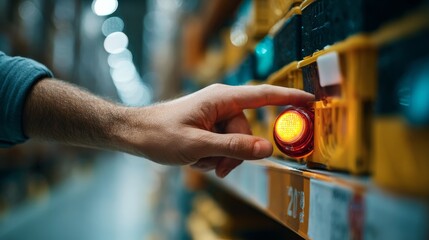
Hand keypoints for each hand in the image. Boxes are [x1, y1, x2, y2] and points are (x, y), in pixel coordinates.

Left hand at [121, 84, 313, 177]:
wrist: (136, 133)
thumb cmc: (160, 133)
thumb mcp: (198, 145)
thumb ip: (234, 147)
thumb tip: (267, 149)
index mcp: (221, 99)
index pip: (263, 95)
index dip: (289, 97)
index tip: (311, 100)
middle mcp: (221, 104)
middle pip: (247, 130)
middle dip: (235, 153)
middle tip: (215, 167)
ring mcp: (215, 115)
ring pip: (236, 141)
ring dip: (221, 156)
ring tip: (198, 160)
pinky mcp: (210, 126)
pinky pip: (224, 143)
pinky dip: (213, 155)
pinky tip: (195, 157)